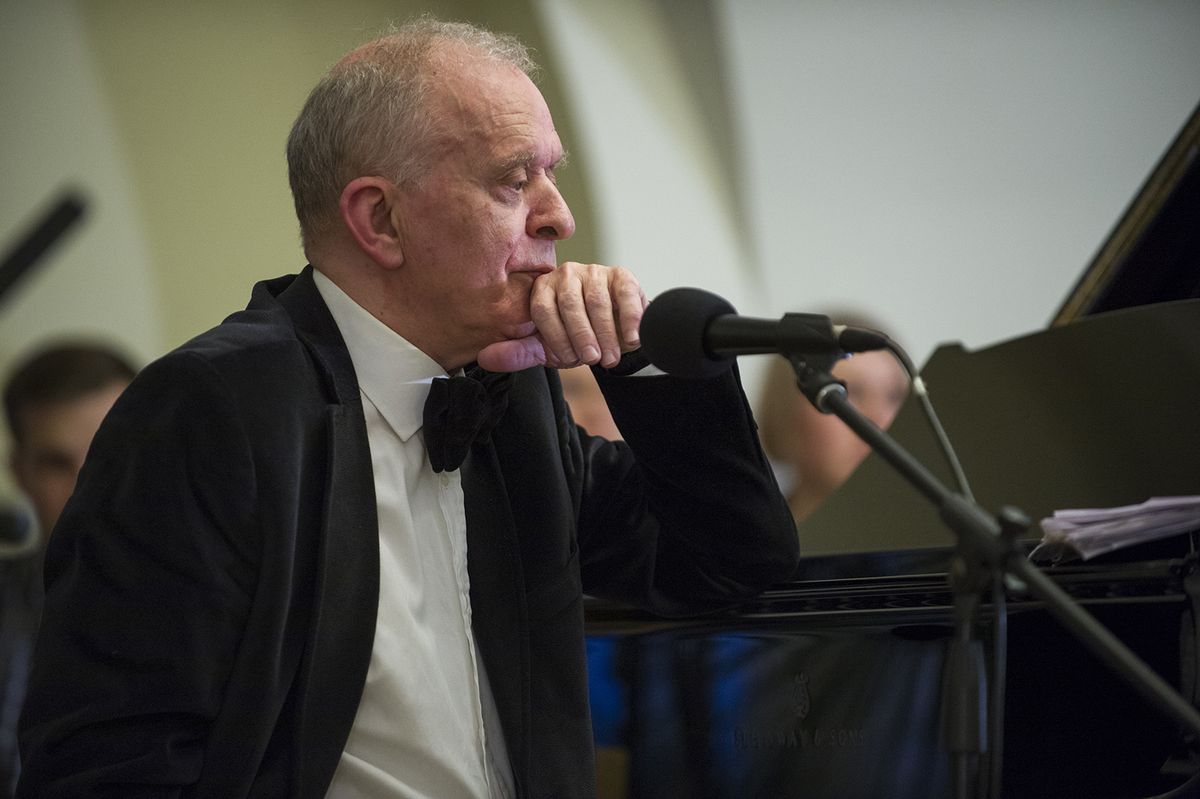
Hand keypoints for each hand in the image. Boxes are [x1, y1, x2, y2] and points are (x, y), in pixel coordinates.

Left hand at [477, 262, 646, 371]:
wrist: (616, 337)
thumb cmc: (578, 341)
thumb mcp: (548, 350)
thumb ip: (519, 353)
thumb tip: (484, 358)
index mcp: (542, 289)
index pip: (542, 309)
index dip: (556, 338)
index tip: (569, 359)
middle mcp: (566, 274)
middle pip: (569, 303)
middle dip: (582, 336)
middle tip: (593, 360)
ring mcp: (595, 272)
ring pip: (597, 302)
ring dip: (605, 334)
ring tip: (610, 357)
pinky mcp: (622, 276)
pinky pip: (624, 295)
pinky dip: (630, 319)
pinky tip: (632, 339)